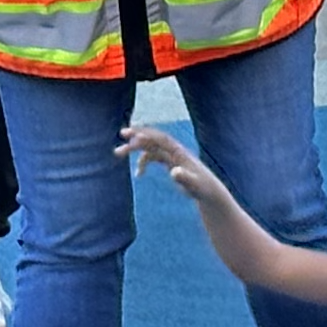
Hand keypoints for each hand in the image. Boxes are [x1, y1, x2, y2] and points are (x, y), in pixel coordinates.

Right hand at [117, 124, 235, 214]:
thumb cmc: (202, 189)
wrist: (208, 192)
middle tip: (121, 134)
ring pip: (149, 147)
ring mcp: (171, 156)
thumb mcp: (193, 185)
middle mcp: (174, 151)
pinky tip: (138, 175)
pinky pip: (152, 156)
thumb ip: (184, 178)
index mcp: (179, 152)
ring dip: (134, 148)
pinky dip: (142, 162)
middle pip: (153, 138)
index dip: (147, 134)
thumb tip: (174, 172)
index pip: (161, 138)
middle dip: (137, 134)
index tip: (133, 134)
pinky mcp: (169, 162)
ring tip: (117, 153)